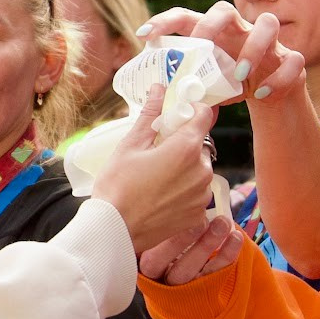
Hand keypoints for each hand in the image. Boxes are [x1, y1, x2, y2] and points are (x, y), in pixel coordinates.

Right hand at [89, 85, 223, 253]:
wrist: (115, 230)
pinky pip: (196, 192)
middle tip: (156, 150)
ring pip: (199, 169)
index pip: (205, 115)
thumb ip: (150, 115)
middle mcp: (201, 170)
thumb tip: (159, 88)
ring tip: (156, 176)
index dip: (191, 111)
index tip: (176, 115)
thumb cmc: (117, 186)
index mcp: (186, 148)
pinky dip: (184, 189)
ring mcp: (202, 195)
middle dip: (183, 143)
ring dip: (185, 167)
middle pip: (200, 144)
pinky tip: (161, 194)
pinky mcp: (198, 214)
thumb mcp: (130, 145)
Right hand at [138, 210, 245, 284]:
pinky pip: (215, 273)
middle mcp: (158, 273)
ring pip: (191, 270)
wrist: (170, 262)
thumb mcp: (145, 216)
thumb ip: (148, 201)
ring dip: (208, 245)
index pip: (148, 253)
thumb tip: (154, 164)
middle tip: (202, 220)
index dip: (164, 237)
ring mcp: (180, 283)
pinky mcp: (202, 287)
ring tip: (223, 223)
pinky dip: (227, 255)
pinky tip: (236, 236)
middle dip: (185, 241)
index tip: (177, 214)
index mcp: (140, 257)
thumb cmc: (155, 224)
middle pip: (168, 263)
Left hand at [139, 3, 304, 103]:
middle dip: (211, 25)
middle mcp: (240, 30)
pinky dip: (278, 77)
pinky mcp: (291, 59)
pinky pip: (292, 60)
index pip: (186, 16)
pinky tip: (261, 93)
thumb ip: (188, 89)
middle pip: (225, 9)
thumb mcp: (207, 85)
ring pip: (267, 24)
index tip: (144, 34)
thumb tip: (158, 107)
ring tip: (239, 73)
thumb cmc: (231, 84)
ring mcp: (269, 42)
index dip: (164, 21)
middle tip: (202, 47)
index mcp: (214, 33)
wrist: (269, 94)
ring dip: (252, 48)